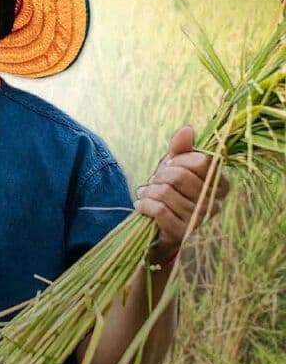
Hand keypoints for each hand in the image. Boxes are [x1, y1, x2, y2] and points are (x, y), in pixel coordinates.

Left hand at [135, 126, 229, 263]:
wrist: (157, 229)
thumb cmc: (170, 194)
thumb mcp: (175, 169)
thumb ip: (181, 150)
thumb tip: (187, 130)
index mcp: (219, 185)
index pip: (201, 161)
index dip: (179, 160)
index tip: (170, 166)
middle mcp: (214, 204)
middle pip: (180, 175)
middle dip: (160, 176)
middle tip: (155, 183)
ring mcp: (199, 221)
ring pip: (165, 192)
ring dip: (149, 192)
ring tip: (149, 196)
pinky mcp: (181, 233)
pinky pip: (158, 209)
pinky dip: (145, 205)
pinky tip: (143, 206)